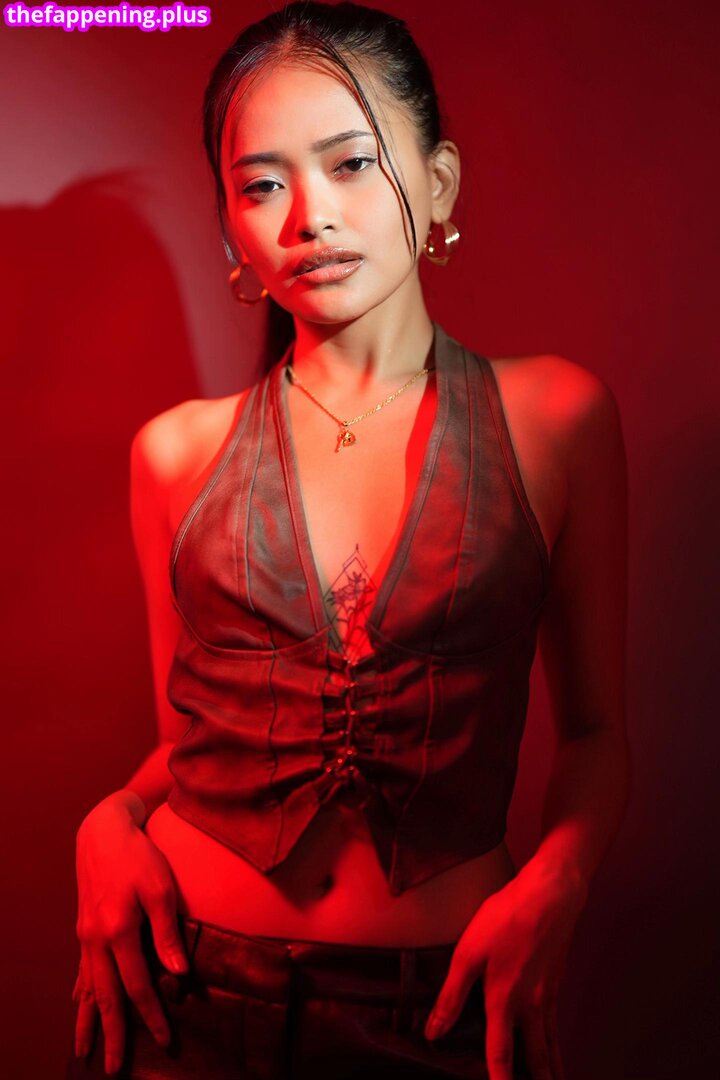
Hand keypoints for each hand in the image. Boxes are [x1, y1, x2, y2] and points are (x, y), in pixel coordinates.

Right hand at [72, 793, 188, 1074]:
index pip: (137, 986)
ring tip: (86, 1051)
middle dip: (112, 1034)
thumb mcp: (161, 888)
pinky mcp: (84, 929)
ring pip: (87, 989)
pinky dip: (81, 994)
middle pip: (105, 998)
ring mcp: (86, 936)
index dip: (152, 1016)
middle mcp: (96, 940)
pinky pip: (82, 971)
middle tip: (115, 1069)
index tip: (166, 1040)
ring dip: (88, 1022)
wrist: (104, 832)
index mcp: (118, 932)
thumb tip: (178, 974)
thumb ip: (167, 933)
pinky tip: (81, 1007)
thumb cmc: (139, 855)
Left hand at [424, 860, 587, 1079]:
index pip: (500, 1056)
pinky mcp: (556, 982)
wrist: (550, 895)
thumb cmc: (506, 919)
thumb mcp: (468, 953)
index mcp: (504, 1002)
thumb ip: (451, 996)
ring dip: (552, 1070)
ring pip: (551, 1045)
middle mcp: (530, 1007)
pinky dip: (557, 1045)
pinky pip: (556, 1026)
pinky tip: (556, 1047)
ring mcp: (547, 996)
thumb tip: (434, 1032)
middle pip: (536, 1059)